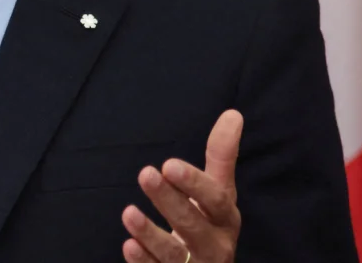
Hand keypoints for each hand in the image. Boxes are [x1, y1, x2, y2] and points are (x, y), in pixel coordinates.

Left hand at [121, 110, 243, 262]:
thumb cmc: (210, 224)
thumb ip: (221, 157)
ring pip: (174, 254)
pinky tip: (128, 246)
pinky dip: (144, 261)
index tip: (169, 163)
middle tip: (146, 173)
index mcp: (225, 219)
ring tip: (128, 213)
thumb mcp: (219, 192)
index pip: (215, 201)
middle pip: (193, 225)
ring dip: (151, 234)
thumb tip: (232, 114)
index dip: (195, 183)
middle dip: (170, 201)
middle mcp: (214, 245)